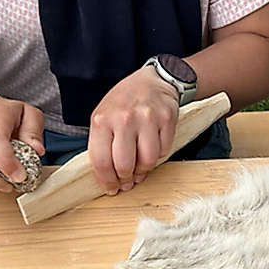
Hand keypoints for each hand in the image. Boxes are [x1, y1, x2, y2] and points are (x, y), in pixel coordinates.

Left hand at [87, 66, 179, 194]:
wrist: (152, 80)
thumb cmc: (124, 101)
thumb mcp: (103, 116)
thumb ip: (102, 144)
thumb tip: (108, 176)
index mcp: (102, 120)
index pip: (101, 161)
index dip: (107, 181)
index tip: (111, 188)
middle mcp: (124, 119)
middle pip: (124, 165)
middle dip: (125, 179)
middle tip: (127, 181)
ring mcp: (147, 119)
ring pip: (147, 162)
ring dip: (143, 170)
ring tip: (140, 166)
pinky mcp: (166, 120)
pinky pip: (164, 151)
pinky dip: (158, 155)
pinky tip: (151, 148)